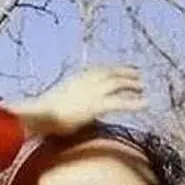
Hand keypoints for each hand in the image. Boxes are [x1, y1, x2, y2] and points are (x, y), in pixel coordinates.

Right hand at [12, 67, 144, 136]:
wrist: (38, 115)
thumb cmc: (43, 113)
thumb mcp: (57, 102)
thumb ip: (69, 100)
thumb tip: (73, 107)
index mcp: (76, 78)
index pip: (98, 70)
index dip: (112, 69)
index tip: (120, 69)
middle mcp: (86, 81)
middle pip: (110, 73)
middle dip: (125, 72)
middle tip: (138, 74)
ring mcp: (92, 92)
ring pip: (118, 84)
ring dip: (132, 84)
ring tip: (143, 87)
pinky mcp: (96, 106)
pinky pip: (120, 102)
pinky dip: (134, 103)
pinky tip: (146, 104)